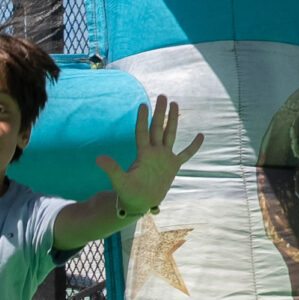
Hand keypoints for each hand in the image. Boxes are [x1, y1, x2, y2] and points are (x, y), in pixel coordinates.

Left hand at [94, 96, 203, 218]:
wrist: (139, 203)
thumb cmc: (128, 193)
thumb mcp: (120, 181)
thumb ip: (111, 169)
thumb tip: (98, 159)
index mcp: (142, 154)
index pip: (142, 133)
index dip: (143, 120)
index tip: (143, 105)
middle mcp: (154, 152)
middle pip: (158, 128)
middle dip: (160, 112)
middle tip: (162, 96)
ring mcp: (164, 158)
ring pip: (170, 135)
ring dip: (173, 120)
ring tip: (174, 103)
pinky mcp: (173, 166)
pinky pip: (186, 154)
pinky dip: (193, 147)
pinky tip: (200, 135)